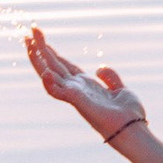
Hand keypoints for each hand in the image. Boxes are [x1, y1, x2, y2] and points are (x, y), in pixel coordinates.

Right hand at [25, 26, 147, 147]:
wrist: (133, 129)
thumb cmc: (128, 114)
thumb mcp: (120, 89)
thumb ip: (110, 77)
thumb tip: (99, 68)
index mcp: (85, 85)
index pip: (64, 66)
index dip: (52, 53)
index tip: (40, 39)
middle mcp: (76, 89)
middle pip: (53, 66)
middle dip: (40, 50)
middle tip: (29, 32)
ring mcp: (75, 95)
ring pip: (50, 75)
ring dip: (38, 60)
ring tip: (29, 42)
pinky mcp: (78, 101)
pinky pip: (59, 92)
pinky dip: (50, 83)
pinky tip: (44, 72)